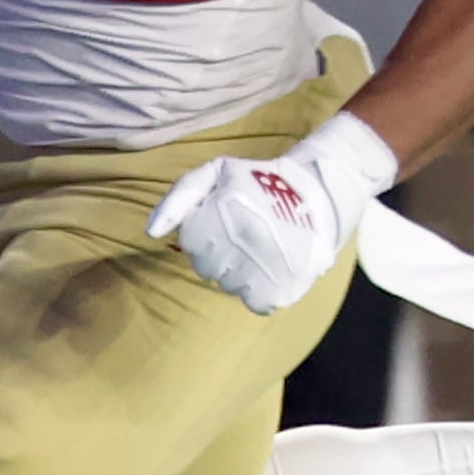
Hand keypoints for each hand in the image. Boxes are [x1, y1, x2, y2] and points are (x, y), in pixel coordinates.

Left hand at [147, 111, 397, 314]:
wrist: (320, 193)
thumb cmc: (261, 182)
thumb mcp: (216, 172)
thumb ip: (179, 197)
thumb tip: (152, 232)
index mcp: (221, 216)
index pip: (192, 244)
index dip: (207, 232)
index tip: (230, 219)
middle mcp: (240, 245)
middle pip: (208, 268)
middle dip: (222, 252)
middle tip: (249, 233)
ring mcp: (260, 272)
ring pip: (229, 286)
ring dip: (241, 271)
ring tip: (263, 248)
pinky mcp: (279, 292)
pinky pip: (255, 302)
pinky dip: (261, 289)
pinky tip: (273, 267)